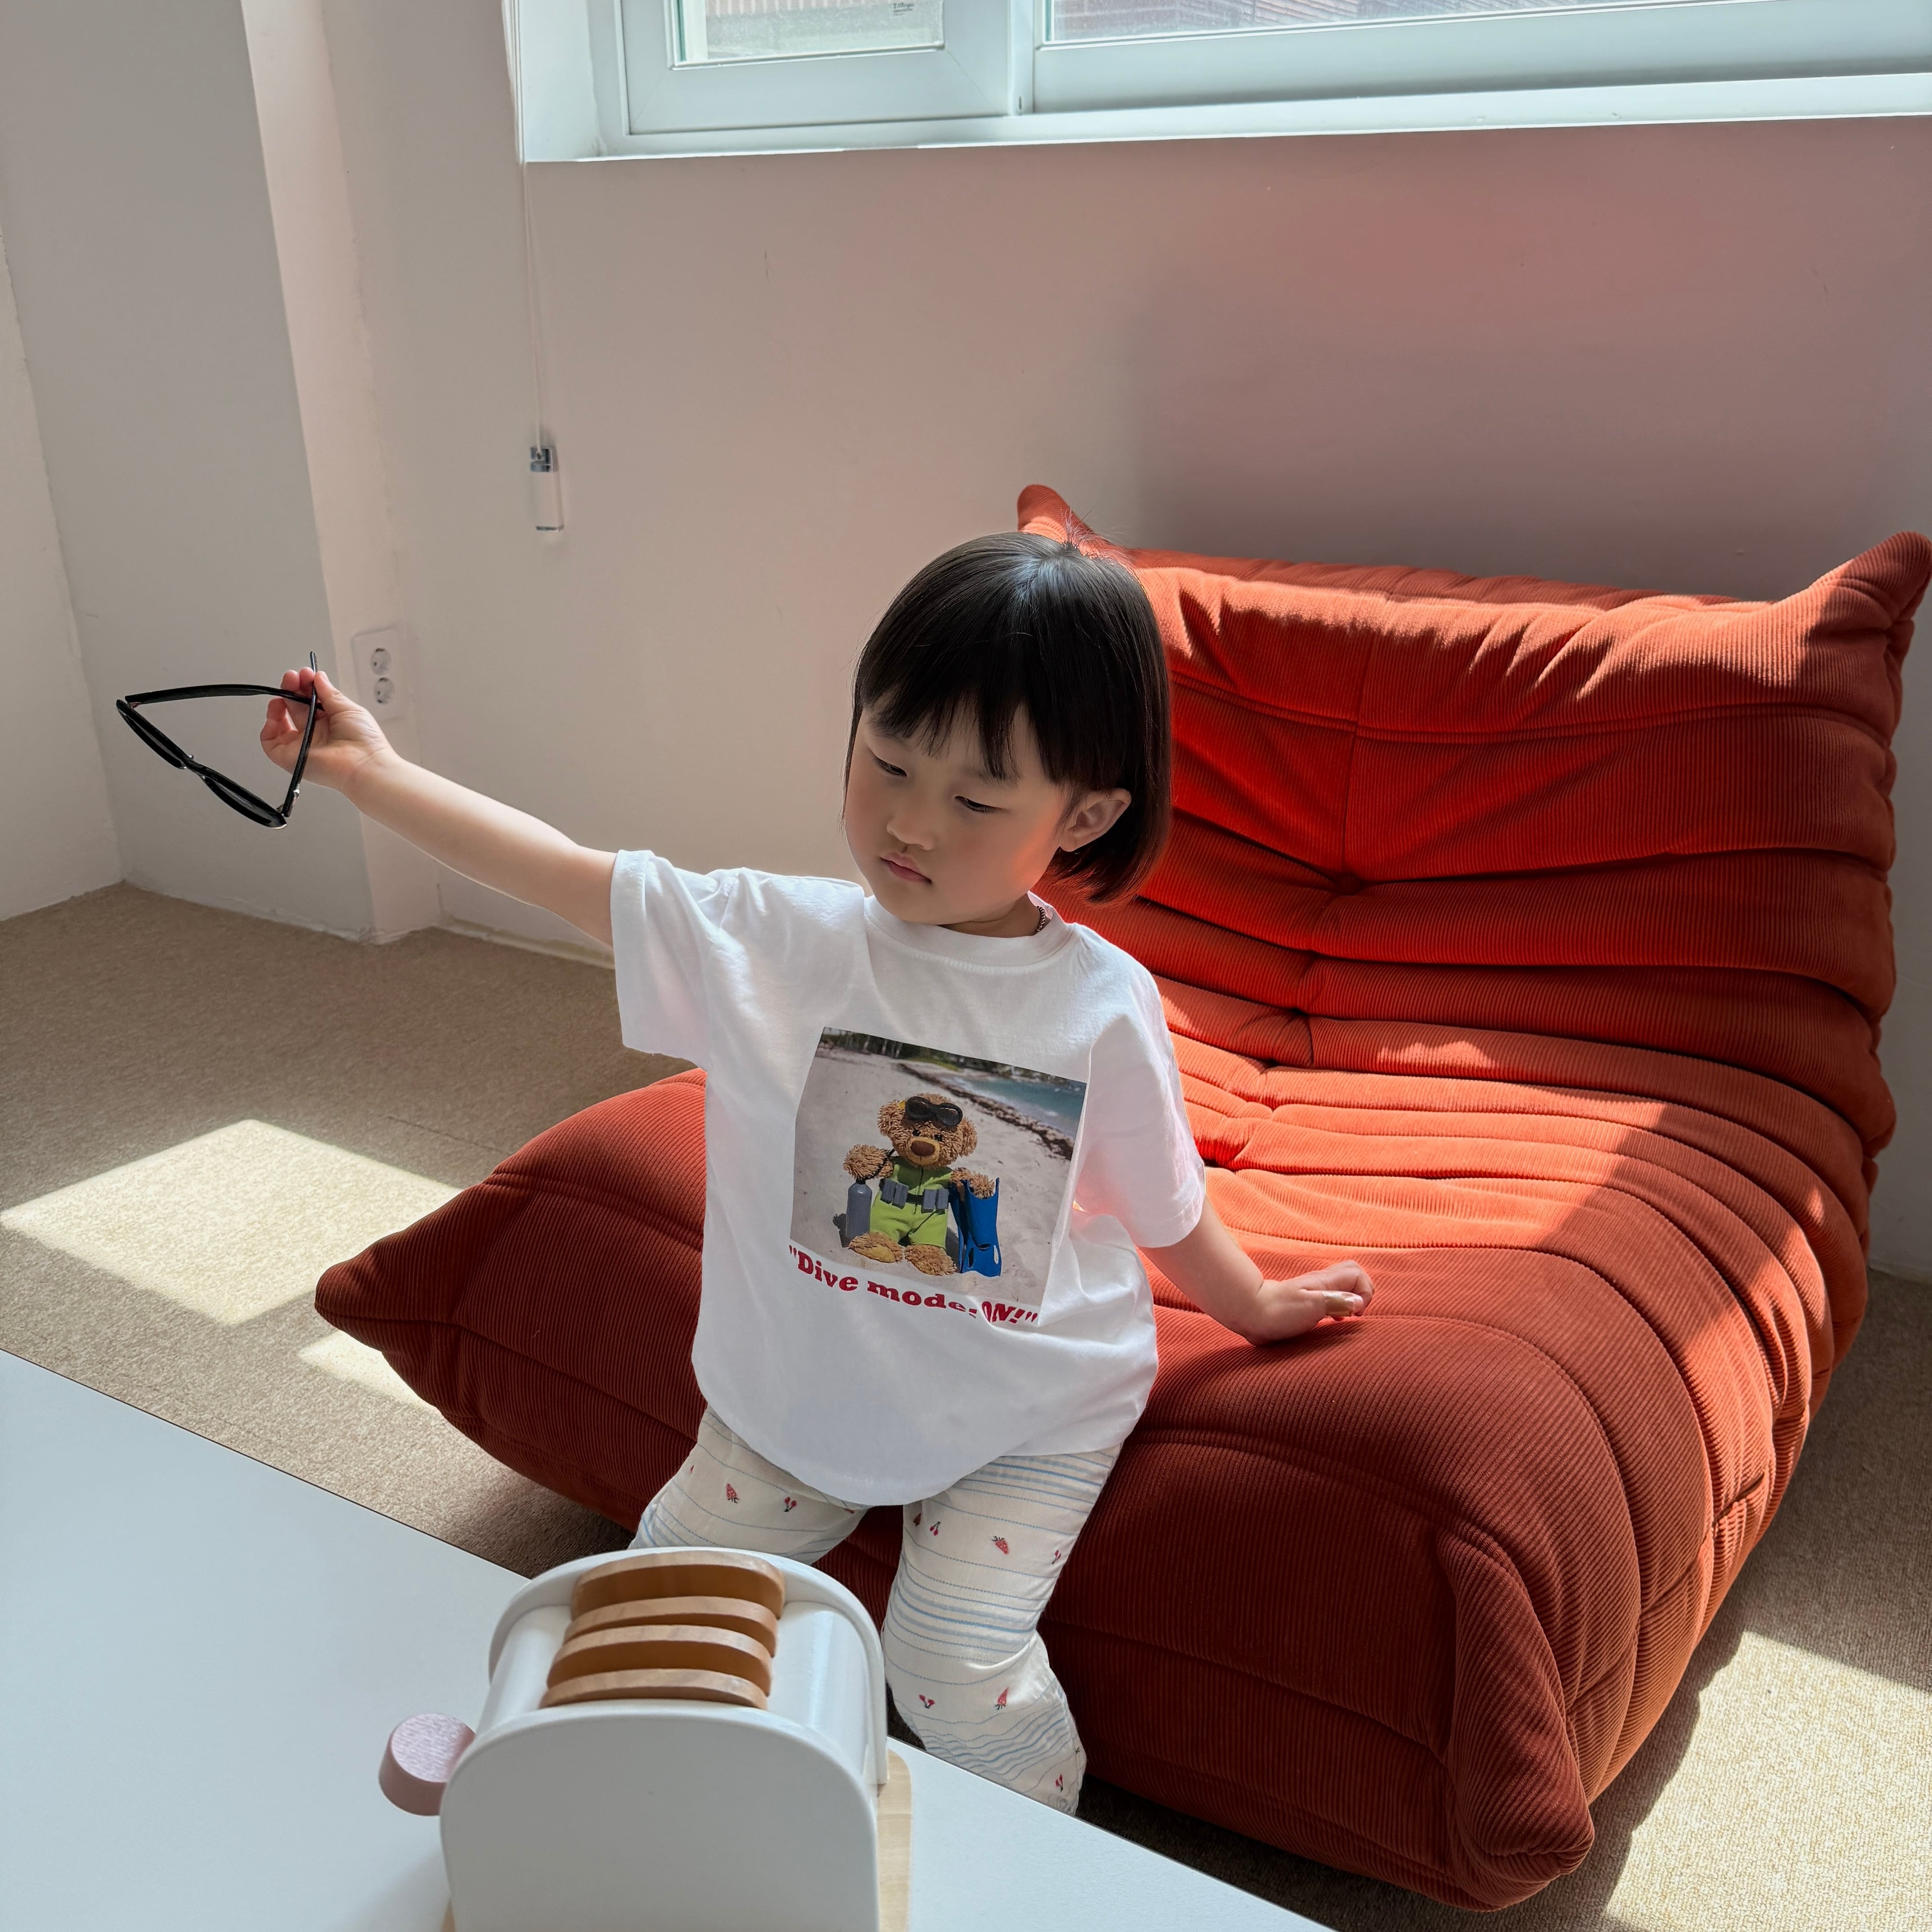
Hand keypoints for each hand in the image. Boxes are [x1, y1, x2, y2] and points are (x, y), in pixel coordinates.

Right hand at [260, 665, 392, 795]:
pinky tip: (276, 713)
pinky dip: (268, 727)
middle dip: (292, 690)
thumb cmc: (364, 741)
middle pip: (295, 709)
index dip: (305, 687)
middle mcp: (315, 734)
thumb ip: (330, 693)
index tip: (305, 674)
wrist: (364, 764)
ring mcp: (302, 746)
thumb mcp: (348, 709)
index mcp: (331, 723)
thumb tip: (318, 677)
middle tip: (292, 677)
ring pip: (281, 724)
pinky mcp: (290, 758)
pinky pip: (271, 743)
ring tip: (284, 691)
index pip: (311, 702)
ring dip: (279, 704)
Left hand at [1239, 1260, 1374, 1345]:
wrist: (1249, 1313)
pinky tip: (1333, 1321)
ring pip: (1341, 1285)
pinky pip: (1330, 1297)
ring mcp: (1312, 1292)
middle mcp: (1320, 1284)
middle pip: (1351, 1274)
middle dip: (1362, 1291)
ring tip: (1347, 1318)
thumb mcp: (1310, 1307)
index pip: (1356, 1273)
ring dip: (1350, 1299)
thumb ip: (1336, 1302)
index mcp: (1324, 1283)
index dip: (1365, 1291)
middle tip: (1356, 1313)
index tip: (1356, 1312)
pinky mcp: (1304, 1303)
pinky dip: (1338, 1307)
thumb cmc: (1278, 1312)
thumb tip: (1358, 1302)